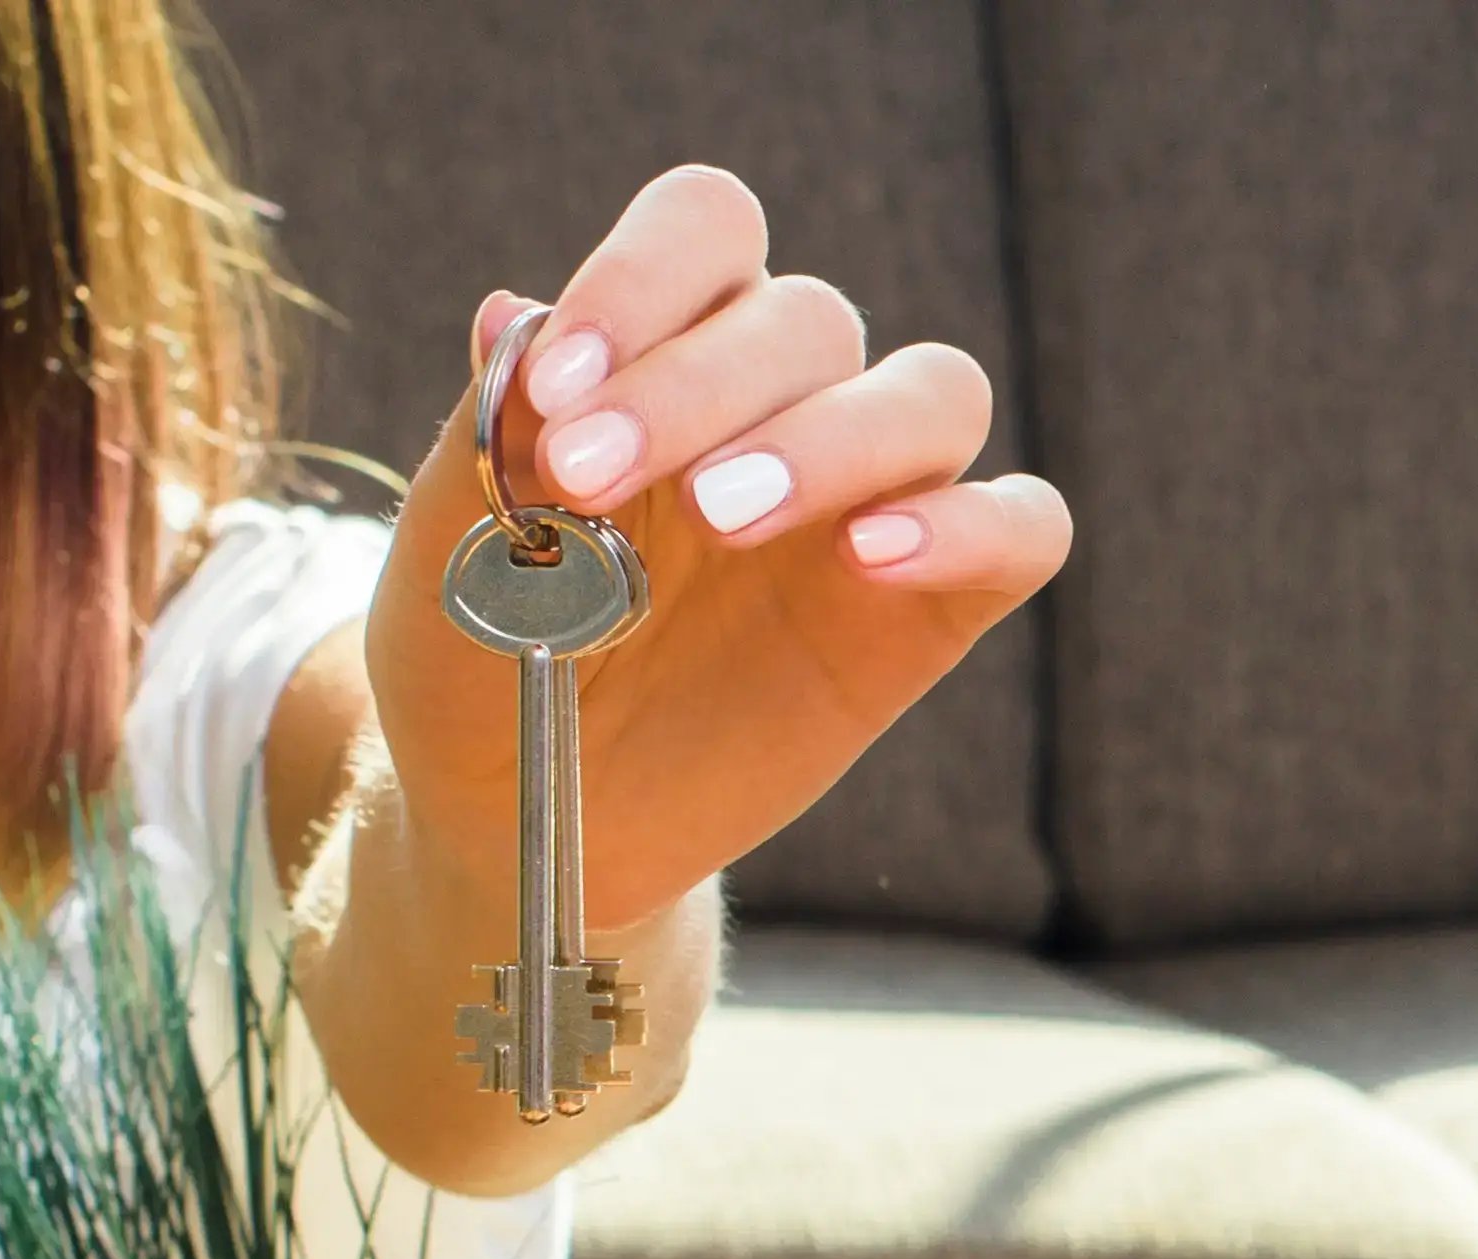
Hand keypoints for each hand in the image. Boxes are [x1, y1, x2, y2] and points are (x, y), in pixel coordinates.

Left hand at [372, 166, 1066, 939]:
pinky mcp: (937, 603)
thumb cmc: (485, 654)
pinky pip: (1024, 527)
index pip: (706, 227)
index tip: (560, 384)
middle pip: (808, 317)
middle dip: (697, 384)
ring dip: (831, 436)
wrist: (528, 812)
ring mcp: (876, 494)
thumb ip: (492, 437)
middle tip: (591, 476)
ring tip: (723, 514)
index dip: (643, 278)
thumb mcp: (453, 553)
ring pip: (935, 393)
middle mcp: (789, 395)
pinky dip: (971, 525)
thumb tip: (515, 315)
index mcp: (672, 341)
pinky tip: (872, 558)